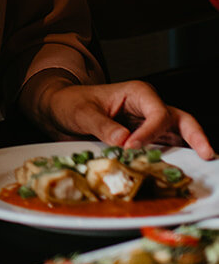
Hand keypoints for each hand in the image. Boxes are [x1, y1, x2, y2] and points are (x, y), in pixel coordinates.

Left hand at [29, 75, 213, 159]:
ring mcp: (148, 123)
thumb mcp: (82, 113)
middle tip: (206, 154)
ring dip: (189, 149)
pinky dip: (174, 157)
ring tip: (202, 166)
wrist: (61, 109)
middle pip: (179, 120)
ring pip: (177, 134)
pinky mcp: (144, 137)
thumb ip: (104, 126)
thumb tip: (124, 141)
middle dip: (195, 136)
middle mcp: (148, 106)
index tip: (133, 147)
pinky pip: (164, 146)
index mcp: (137, 93)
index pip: (157, 114)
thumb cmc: (71, 103)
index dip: (150, 133)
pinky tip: (181, 170)